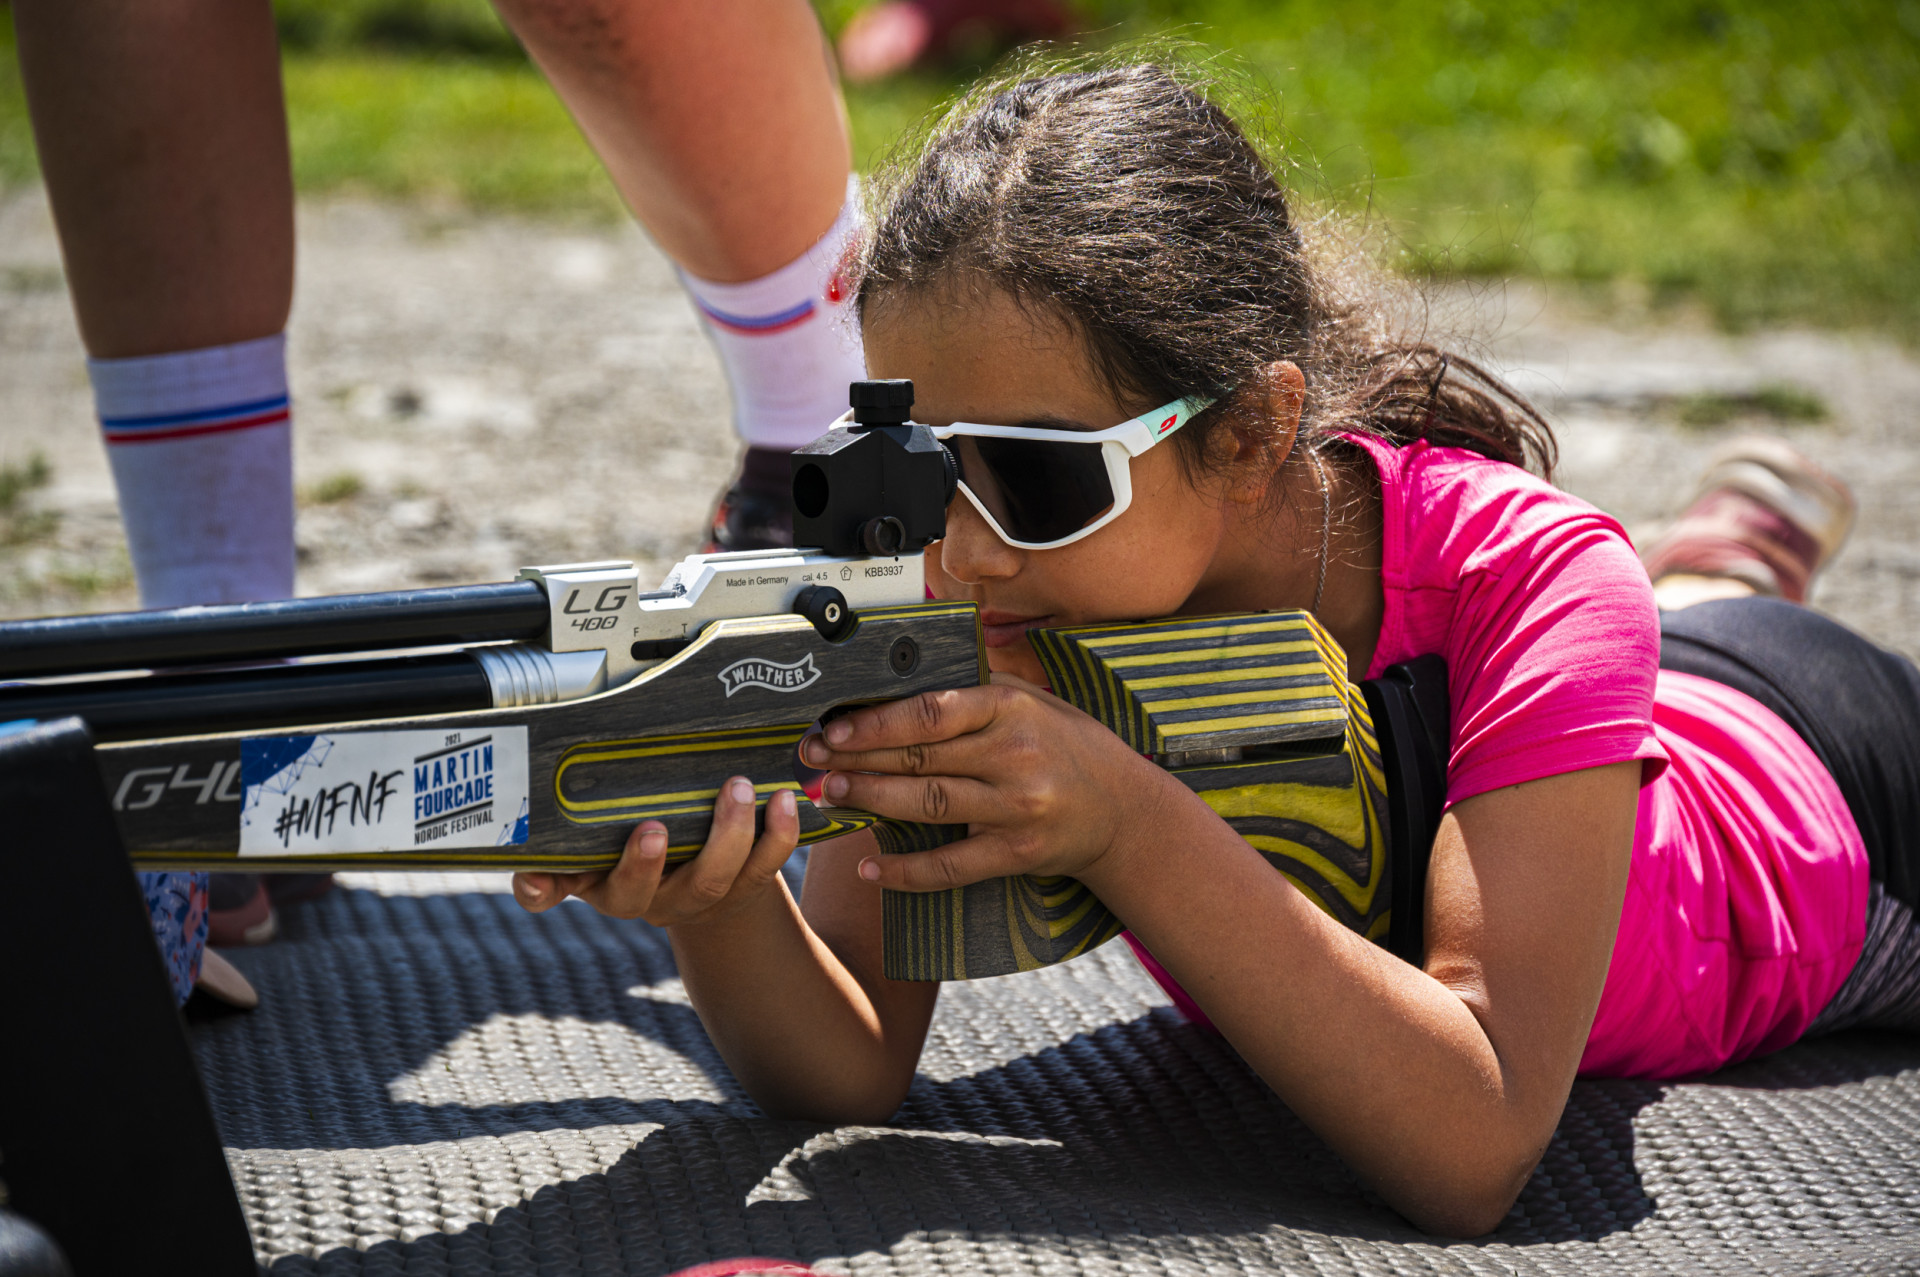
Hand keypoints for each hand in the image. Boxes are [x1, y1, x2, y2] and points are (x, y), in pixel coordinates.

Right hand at [511, 778, 799, 924]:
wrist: (702, 873)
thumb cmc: (638, 842)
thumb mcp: (598, 844)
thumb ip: (563, 844)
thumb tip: (528, 858)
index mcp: (602, 882)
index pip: (563, 889)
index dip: (548, 889)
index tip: (540, 876)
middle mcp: (651, 899)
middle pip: (646, 893)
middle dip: (647, 864)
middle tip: (654, 826)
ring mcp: (702, 896)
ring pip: (714, 879)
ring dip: (728, 835)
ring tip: (736, 787)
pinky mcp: (747, 885)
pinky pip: (766, 867)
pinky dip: (778, 836)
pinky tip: (783, 799)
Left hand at [801, 674, 1178, 891]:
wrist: (1125, 810)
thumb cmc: (1069, 747)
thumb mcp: (1034, 701)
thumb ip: (977, 689)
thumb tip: (907, 670)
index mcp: (1011, 709)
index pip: (930, 713)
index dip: (875, 722)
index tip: (834, 726)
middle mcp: (1014, 755)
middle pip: (920, 758)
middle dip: (857, 759)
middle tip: (813, 760)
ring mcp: (1016, 807)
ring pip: (928, 805)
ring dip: (871, 801)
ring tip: (831, 795)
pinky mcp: (1017, 852)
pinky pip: (951, 866)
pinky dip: (907, 871)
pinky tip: (871, 869)